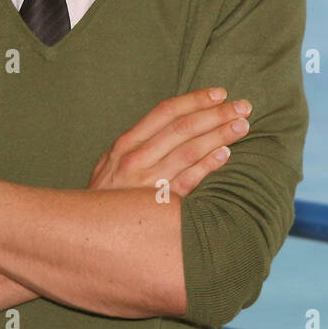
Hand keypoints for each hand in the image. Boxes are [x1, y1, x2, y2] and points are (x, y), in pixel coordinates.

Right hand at [88, 87, 252, 197]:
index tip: (220, 93)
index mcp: (125, 144)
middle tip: (243, 107)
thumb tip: (176, 125)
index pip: (165, 112)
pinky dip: (207, 166)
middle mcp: (135, 159)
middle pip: (182, 128)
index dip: (195, 100)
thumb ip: (139, 145)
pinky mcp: (156, 206)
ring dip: (218, 136)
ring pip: (189, 151)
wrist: (84, 234)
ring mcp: (145, 183)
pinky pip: (187, 182)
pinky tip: (225, 155)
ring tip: (241, 127)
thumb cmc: (107, 198)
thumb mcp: (112, 164)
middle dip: (216, 114)